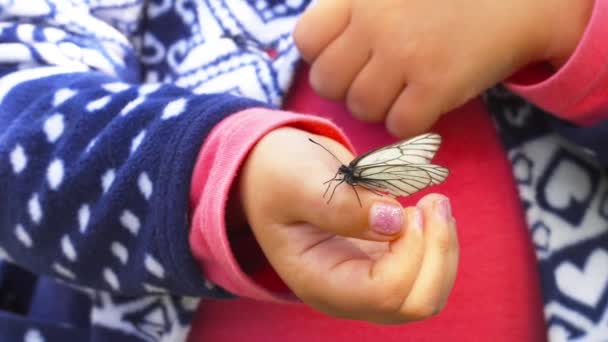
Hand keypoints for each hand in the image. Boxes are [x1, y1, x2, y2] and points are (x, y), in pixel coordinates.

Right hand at [238, 127, 457, 322]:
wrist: (274, 173)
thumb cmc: (277, 175)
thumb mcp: (295, 180)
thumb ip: (338, 204)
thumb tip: (393, 221)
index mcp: (319, 282)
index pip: (385, 293)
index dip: (410, 253)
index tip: (408, 208)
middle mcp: (347, 293)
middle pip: (416, 302)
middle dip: (438, 253)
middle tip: (434, 202)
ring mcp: (368, 281)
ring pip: (430, 290)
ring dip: (443, 247)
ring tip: (433, 202)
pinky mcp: (383, 263)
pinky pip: (427, 270)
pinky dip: (439, 242)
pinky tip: (426, 209)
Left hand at [294, 0, 591, 137]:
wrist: (517, 0)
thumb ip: (352, 10)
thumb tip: (322, 48)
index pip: (306, 41)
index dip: (322, 57)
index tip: (347, 57)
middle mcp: (375, 23)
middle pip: (328, 82)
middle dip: (348, 88)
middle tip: (376, 79)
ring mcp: (405, 54)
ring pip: (361, 108)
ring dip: (380, 107)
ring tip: (403, 89)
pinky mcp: (437, 84)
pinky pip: (399, 126)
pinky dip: (411, 122)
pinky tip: (426, 102)